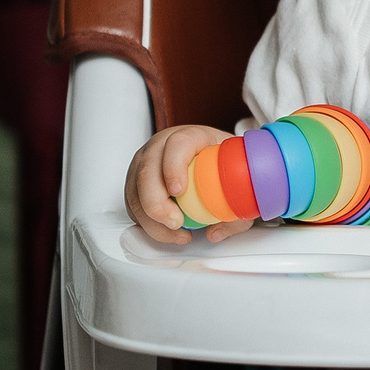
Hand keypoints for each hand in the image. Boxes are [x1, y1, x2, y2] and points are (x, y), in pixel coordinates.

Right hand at [125, 124, 241, 245]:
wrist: (208, 157)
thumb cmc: (221, 162)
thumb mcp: (237, 175)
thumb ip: (236, 205)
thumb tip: (217, 231)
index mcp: (190, 136)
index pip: (177, 145)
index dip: (174, 167)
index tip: (179, 191)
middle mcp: (161, 147)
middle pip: (147, 172)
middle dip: (157, 203)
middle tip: (176, 222)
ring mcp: (144, 164)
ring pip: (135, 192)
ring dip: (151, 220)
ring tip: (176, 232)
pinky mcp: (135, 182)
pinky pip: (132, 204)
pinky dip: (146, 222)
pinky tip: (165, 230)